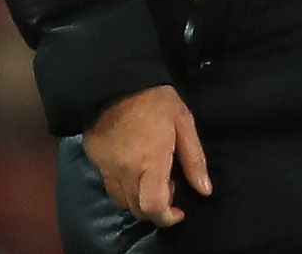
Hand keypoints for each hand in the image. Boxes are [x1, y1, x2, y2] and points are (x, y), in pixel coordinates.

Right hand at [81, 85, 212, 225]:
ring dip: (139, 200)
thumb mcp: (184, 123)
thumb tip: (205, 189)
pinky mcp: (95, 163)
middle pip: (137, 210)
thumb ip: (194, 159)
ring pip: (122, 202)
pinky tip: (136, 170)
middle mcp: (126, 172)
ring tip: (154, 178)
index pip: (153, 206)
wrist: (116, 84)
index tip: (179, 211)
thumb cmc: (156, 101)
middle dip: (156, 209)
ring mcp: (107, 169)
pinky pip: (110, 187)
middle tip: (170, 188)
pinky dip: (125, 189)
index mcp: (151, 163)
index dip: (167, 217)